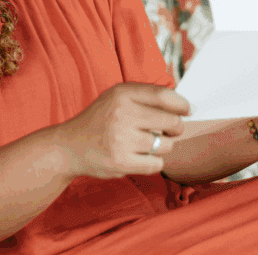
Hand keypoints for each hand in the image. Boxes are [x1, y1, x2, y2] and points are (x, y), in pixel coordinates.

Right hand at [53, 83, 189, 179]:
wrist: (70, 146)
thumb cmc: (100, 120)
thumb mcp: (116, 97)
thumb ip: (145, 97)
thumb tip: (184, 106)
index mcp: (122, 94)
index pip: (164, 96)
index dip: (182, 105)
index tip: (187, 110)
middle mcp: (122, 114)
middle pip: (171, 122)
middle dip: (175, 128)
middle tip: (168, 130)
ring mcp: (121, 139)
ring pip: (165, 145)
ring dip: (162, 146)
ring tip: (146, 143)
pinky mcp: (121, 162)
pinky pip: (157, 164)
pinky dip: (153, 162)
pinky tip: (140, 156)